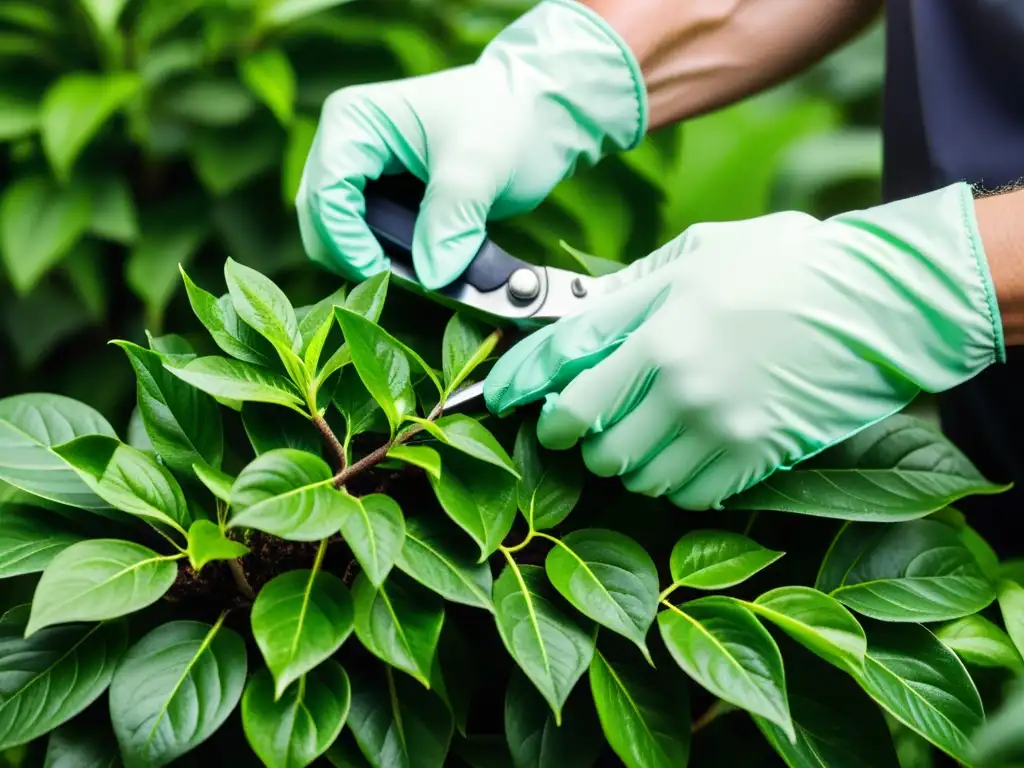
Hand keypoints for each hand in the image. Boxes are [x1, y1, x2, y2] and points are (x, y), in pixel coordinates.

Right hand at [295, 0, 645, 290]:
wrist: (537, 110)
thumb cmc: (510, 122)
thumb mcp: (482, 169)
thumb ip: (452, 222)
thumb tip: (431, 277)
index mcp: (354, 121)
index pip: (325, 195)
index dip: (348, 243)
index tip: (386, 274)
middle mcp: (343, 140)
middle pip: (319, 218)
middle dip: (354, 255)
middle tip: (405, 280)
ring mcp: (356, 166)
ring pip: (333, 231)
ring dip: (368, 258)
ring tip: (418, 272)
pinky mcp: (375, 189)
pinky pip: (360, 234)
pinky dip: (382, 255)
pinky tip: (418, 263)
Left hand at [484, 183, 1004, 509]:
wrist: (880, 300)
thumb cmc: (787, 263)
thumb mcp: (696, 253)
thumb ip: (626, 292)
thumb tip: (574, 322)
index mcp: (657, 329)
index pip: (563, 373)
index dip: (523, 390)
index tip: (506, 399)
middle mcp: (677, 386)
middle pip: (590, 439)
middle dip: (578, 431)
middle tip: (590, 415)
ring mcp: (716, 429)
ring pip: (633, 475)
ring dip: (626, 458)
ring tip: (644, 430)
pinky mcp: (753, 459)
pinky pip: (687, 496)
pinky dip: (673, 482)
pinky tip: (685, 450)